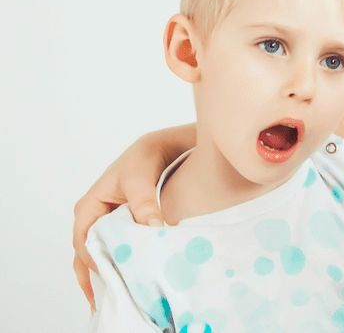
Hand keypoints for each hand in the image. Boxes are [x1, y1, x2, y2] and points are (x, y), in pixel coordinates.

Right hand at [72, 126, 190, 308]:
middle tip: (109, 298)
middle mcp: (92, 217)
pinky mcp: (119, 225)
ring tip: (116, 296)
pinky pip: (112, 249)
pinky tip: (125, 280)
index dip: (95, 261)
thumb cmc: (144, 160)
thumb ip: (145, 204)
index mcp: (89, 206)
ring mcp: (105, 222)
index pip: (84, 242)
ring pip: (98, 253)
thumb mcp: (141, 180)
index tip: (112, 276)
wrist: (158, 148)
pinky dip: (117, 263)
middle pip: (87, 253)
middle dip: (95, 274)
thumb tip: (152, 228)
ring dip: (105, 272)